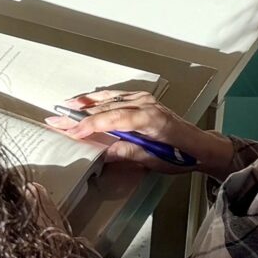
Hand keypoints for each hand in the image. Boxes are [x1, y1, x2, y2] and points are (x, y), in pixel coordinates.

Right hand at [43, 93, 236, 173]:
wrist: (201, 145)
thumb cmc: (181, 156)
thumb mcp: (154, 160)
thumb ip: (127, 153)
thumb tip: (102, 152)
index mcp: (149, 119)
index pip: (112, 119)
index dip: (90, 125)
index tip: (71, 132)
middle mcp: (145, 104)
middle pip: (106, 108)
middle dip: (79, 116)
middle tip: (56, 119)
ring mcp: (144, 100)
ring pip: (109, 100)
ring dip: (86, 104)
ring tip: (64, 107)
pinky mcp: (144, 100)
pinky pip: (117, 97)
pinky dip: (100, 98)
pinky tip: (87, 100)